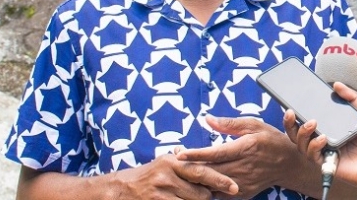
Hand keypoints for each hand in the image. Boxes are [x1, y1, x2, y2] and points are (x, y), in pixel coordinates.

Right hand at [108, 153, 237, 199]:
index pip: (201, 171)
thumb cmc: (148, 175)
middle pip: (201, 193)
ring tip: (191, 198)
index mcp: (173, 161)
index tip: (235, 187)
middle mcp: (167, 176)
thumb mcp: (164, 162)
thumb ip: (184, 161)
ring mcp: (161, 193)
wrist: (121, 190)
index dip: (220, 179)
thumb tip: (207, 159)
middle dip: (208, 198)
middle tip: (211, 197)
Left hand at [176, 115, 288, 198]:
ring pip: (212, 185)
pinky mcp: (241, 194)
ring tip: (181, 166)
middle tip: (174, 155)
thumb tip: (208, 119)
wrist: (288, 164)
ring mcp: (242, 184)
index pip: (216, 154)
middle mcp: (242, 169)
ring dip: (195, 177)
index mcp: (245, 149)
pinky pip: (219, 194)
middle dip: (190, 165)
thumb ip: (229, 123)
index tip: (180, 153)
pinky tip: (195, 179)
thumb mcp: (253, 124)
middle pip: (210, 171)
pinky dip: (206, 188)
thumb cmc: (270, 140)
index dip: (196, 154)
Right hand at [284, 82, 356, 198]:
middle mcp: (321, 140)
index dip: (294, 113)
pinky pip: (313, 156)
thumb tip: (336, 84)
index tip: (289, 102)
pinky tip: (323, 138)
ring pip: (300, 144)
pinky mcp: (328, 164)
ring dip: (302, 132)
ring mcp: (324, 152)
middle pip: (295, 132)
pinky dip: (314, 145)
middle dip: (288, 123)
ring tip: (312, 123)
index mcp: (327, 127)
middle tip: (290, 112)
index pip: (304, 120)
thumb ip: (351, 97)